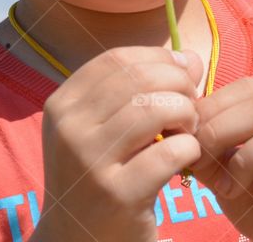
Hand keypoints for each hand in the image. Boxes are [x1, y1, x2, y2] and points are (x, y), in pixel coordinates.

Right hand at [34, 47, 203, 241]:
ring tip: (188, 132)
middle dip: (179, 86)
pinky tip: (186, 158)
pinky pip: (172, 152)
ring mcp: (91, 163)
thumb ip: (139, 89)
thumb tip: (189, 56)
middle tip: (190, 108)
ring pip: (157, 109)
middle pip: (141, 79)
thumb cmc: (98, 177)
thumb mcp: (101, 129)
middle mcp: (70, 129)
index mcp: (62, 106)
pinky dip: (190, 149)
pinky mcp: (119, 195)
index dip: (157, 60)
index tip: (180, 76)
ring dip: (187, 115)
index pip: (117, 60)